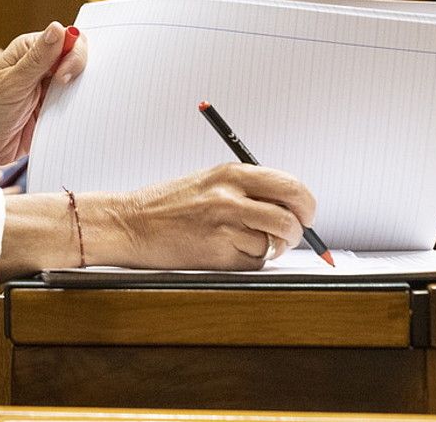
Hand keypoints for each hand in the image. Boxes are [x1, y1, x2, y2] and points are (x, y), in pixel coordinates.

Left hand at [0, 22, 84, 183]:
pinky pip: (75, 104)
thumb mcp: (12, 83)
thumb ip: (38, 58)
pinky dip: (77, 109)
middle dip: (79, 73)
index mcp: (29, 50)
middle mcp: (42, 66)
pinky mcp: (53, 108)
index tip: (65, 74)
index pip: (66, 38)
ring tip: (64, 106)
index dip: (73, 53)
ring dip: (78, 93)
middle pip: (77, 59)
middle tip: (64, 89)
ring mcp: (49, 88)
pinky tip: (69, 116)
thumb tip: (57, 28)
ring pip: (79, 82)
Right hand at [101, 163, 313, 268]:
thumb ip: (247, 188)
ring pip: (273, 242)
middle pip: (291, 216)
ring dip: (267, 248)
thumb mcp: (209, 181)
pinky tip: (224, 252)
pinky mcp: (218, 254)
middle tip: (294, 234)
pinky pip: (253, 263)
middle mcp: (231, 196)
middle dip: (300, 229)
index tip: (305, 214)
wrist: (130, 224)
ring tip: (240, 242)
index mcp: (231, 173)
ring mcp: (225, 226)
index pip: (290, 185)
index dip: (305, 203)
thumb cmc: (167, 205)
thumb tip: (289, 206)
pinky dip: (247, 262)